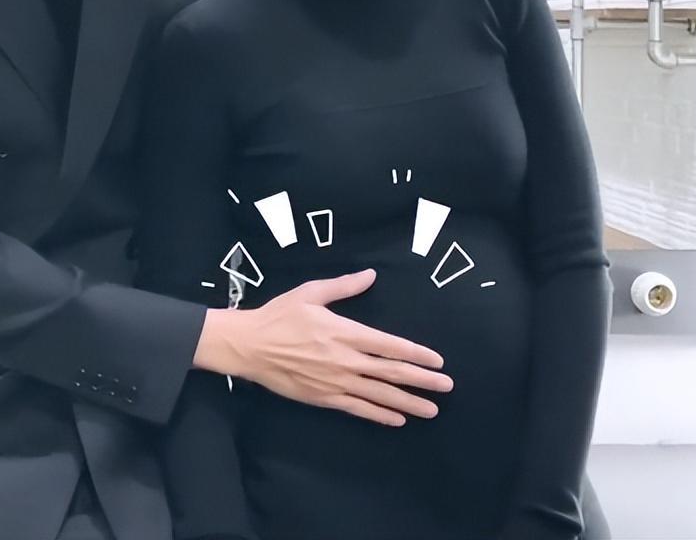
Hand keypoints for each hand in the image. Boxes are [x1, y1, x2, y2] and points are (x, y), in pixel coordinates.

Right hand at [195, 269, 451, 426]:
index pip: (389, 346)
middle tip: (446, 387)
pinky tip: (397, 420)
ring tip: (431, 410)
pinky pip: (358, 409)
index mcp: (344, 332)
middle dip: (422, 381)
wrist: (249, 345)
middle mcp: (345, 360)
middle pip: (391, 373)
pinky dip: (380, 415)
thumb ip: (344, 287)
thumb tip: (371, 275)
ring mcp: (335, 382)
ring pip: (379, 395)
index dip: (416, 353)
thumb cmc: (279, 315)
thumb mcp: (310, 293)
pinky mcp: (324, 398)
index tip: (437, 360)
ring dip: (408, 403)